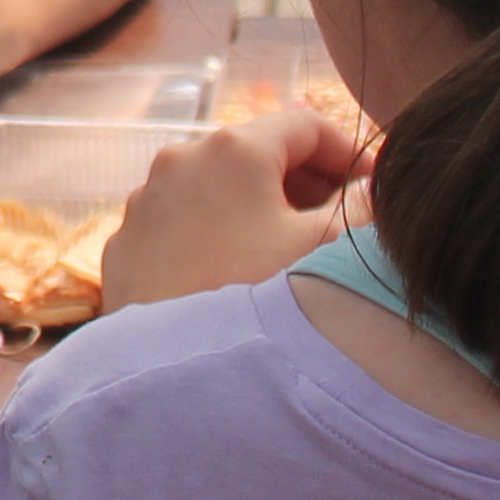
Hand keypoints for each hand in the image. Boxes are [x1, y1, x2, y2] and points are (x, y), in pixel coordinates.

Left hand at [99, 105, 373, 312]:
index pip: (305, 125)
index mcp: (232, 149)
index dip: (348, 153)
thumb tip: (374, 191)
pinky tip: (239, 277)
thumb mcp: (323, 250)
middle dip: (305, 182)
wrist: (173, 374)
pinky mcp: (126, 243)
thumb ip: (358, 209)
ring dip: (259, 209)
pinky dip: (215, 235)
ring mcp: (144, 201)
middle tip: (339, 223)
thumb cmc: (254, 300)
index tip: (372, 189)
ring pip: (216, 189)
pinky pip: (181, 223)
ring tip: (290, 255)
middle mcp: (179, 160)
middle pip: (258, 153)